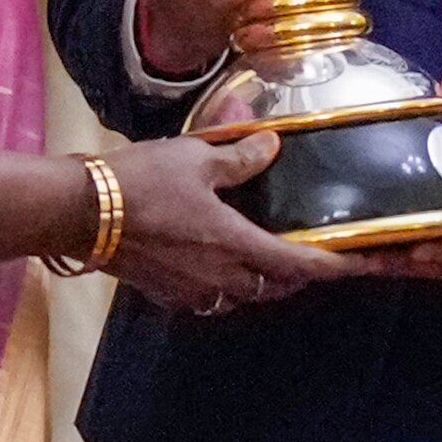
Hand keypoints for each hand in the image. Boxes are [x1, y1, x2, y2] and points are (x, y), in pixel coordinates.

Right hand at [98, 131, 344, 316]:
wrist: (77, 211)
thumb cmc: (138, 181)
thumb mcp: (195, 157)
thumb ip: (240, 156)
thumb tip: (272, 144)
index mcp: (235, 243)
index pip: (300, 264)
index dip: (336, 267)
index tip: (363, 265)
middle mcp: (220, 276)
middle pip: (275, 287)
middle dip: (297, 275)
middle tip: (310, 255)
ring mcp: (191, 290)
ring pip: (241, 296)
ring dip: (259, 282)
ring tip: (264, 258)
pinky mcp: (165, 293)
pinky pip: (209, 297)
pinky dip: (223, 284)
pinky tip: (215, 263)